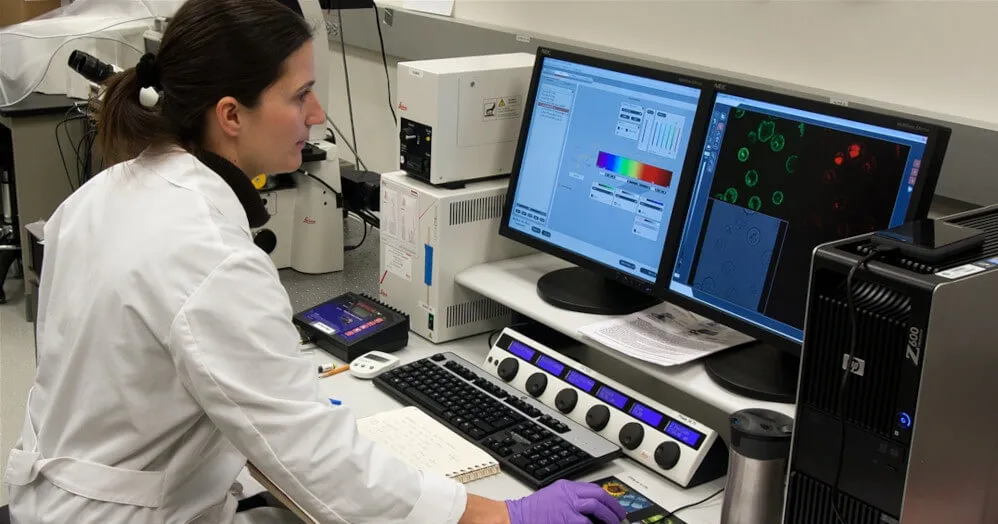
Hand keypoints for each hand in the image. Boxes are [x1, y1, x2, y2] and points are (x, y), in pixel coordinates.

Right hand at [506, 479, 626, 523]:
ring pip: (595, 507)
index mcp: (566, 488)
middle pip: (598, 496)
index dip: (608, 499)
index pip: (593, 489)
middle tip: (620, 517)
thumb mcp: (554, 497)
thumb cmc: (533, 511)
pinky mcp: (566, 520)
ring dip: (608, 517)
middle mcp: (568, 495)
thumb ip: (571, 500)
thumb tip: (591, 508)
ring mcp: (567, 508)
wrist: (517, 517)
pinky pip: (585, 523)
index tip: (615, 507)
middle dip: (612, 507)